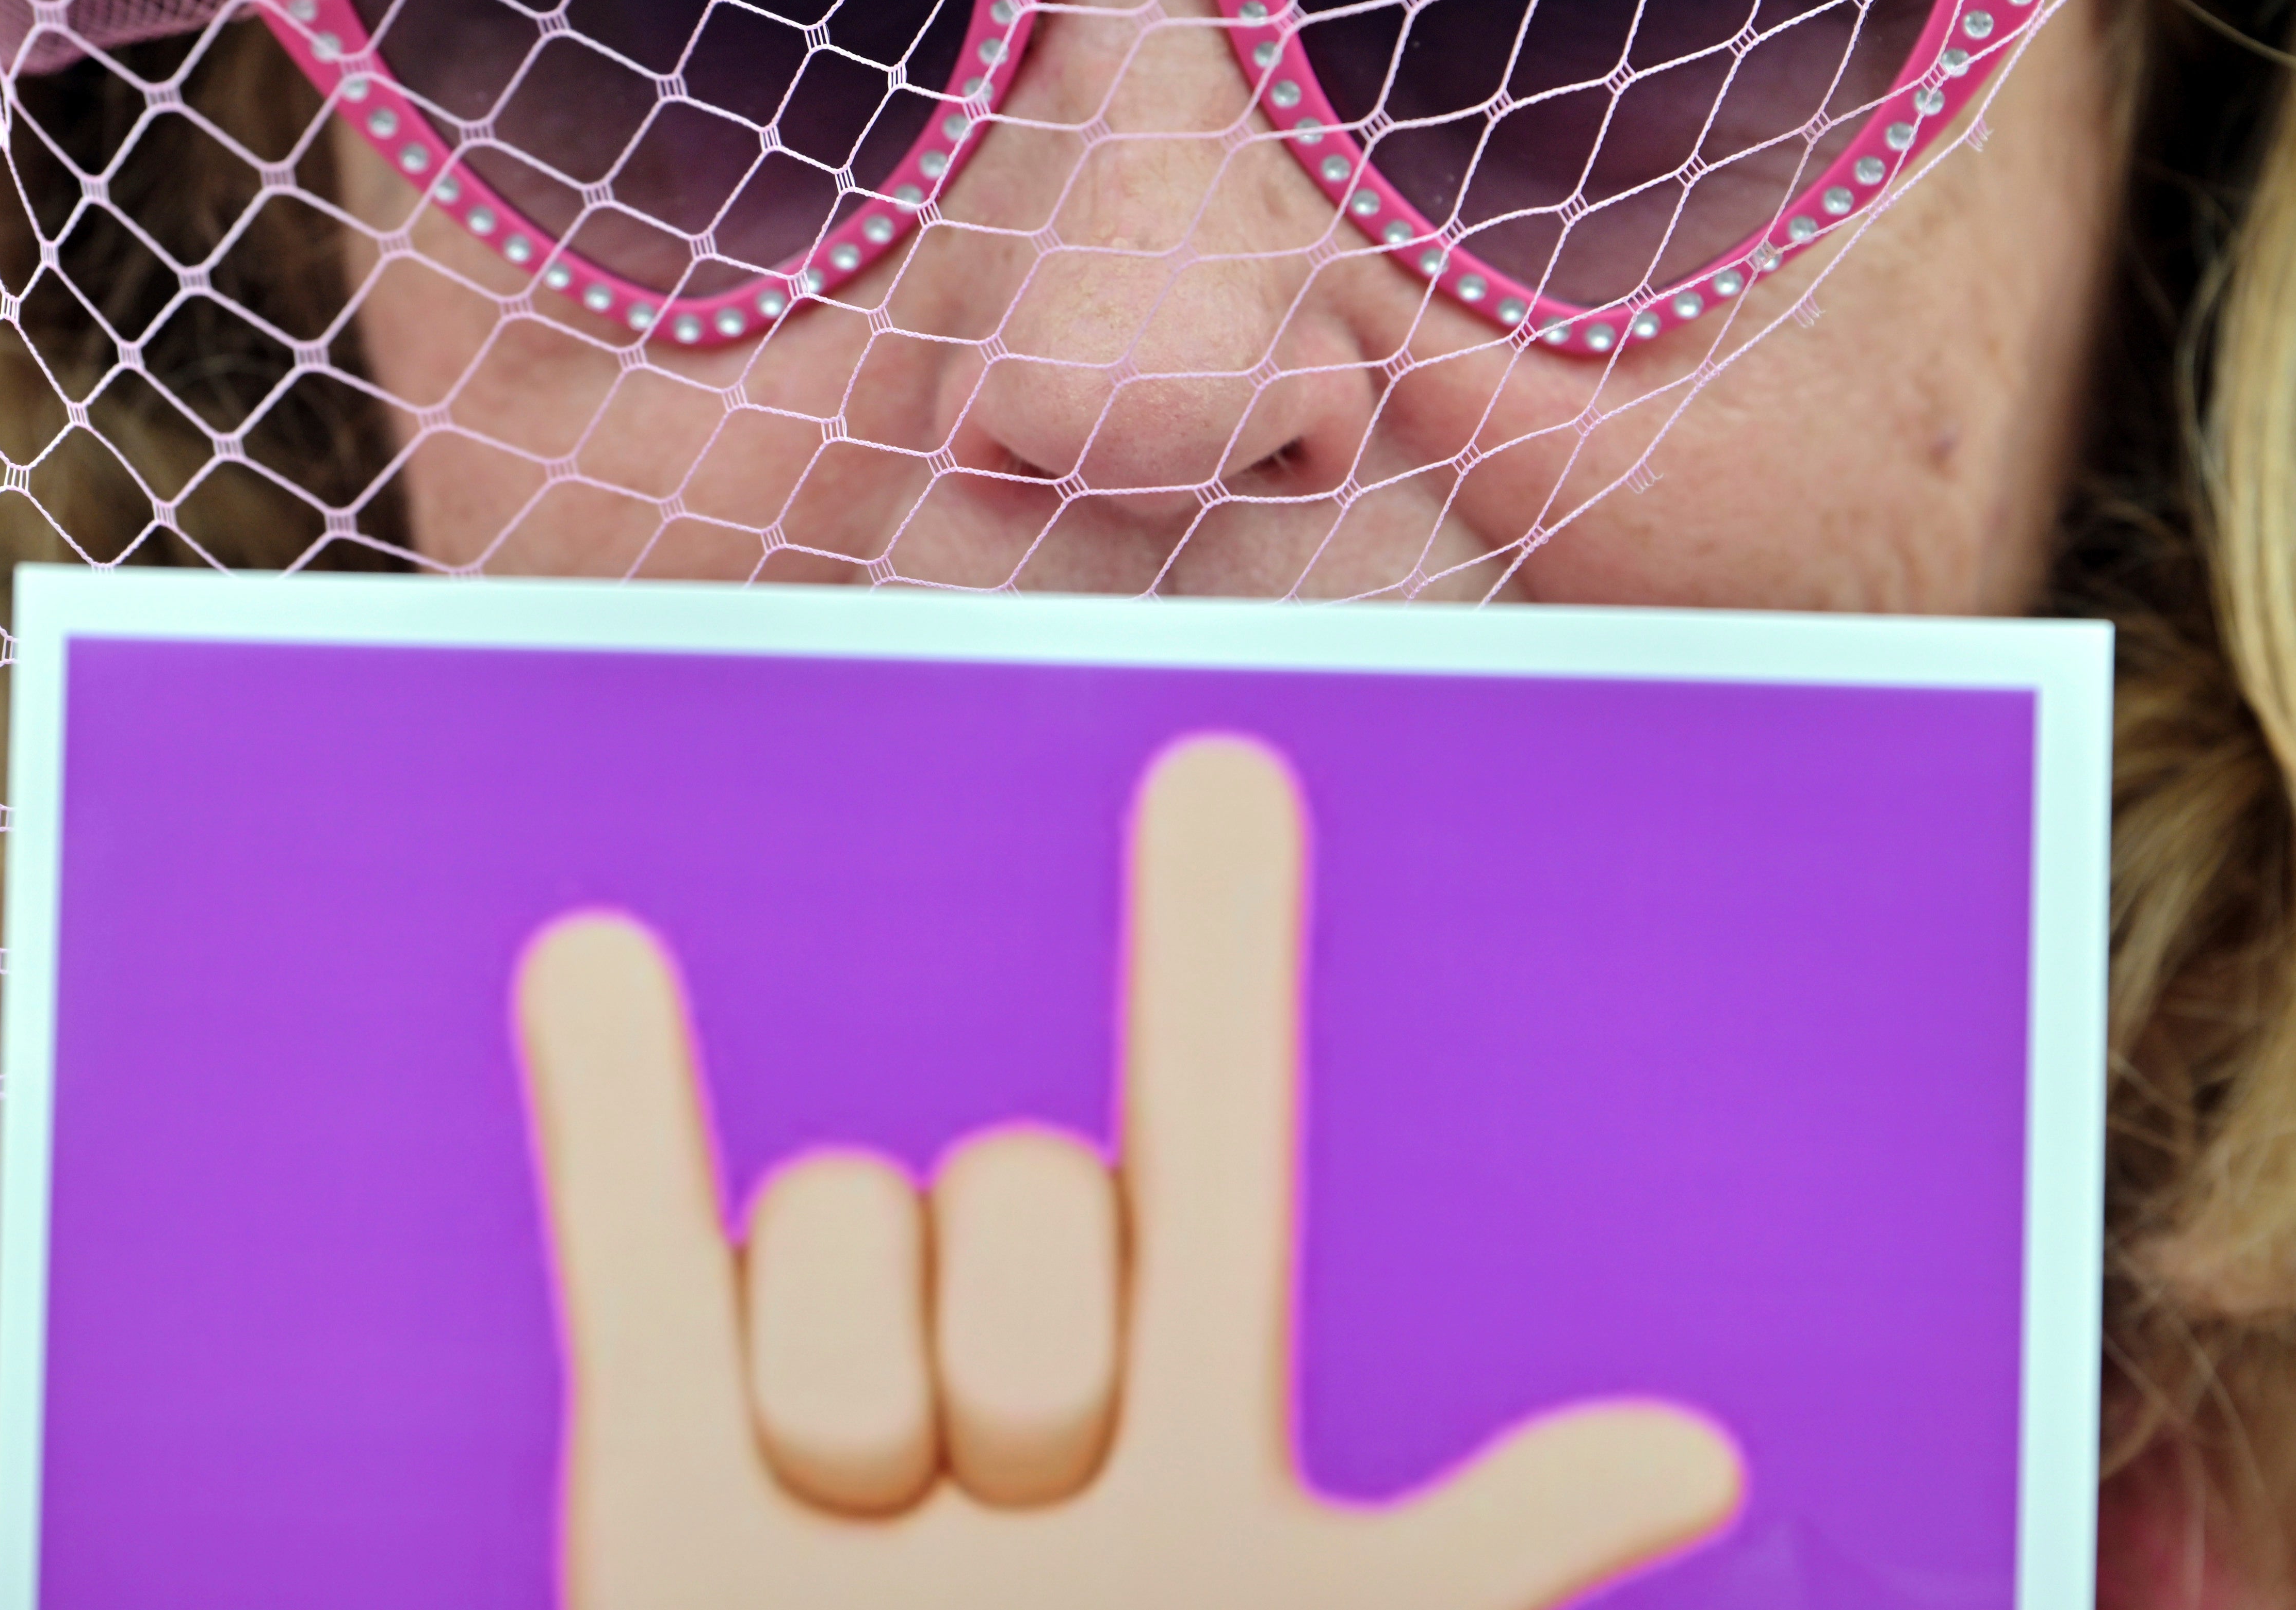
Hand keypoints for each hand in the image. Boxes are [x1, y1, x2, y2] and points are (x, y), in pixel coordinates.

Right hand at [514, 734, 1745, 1607]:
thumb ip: (1477, 1559)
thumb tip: (1701, 1457)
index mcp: (1189, 1416)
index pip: (1213, 1132)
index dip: (1211, 951)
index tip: (1225, 765)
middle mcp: (1017, 1369)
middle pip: (1019, 1187)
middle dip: (1028, 1344)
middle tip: (1040, 1513)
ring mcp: (834, 1395)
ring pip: (841, 1220)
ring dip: (853, 1397)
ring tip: (869, 1556)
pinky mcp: (658, 1449)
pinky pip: (634, 1227)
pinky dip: (607, 1097)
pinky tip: (594, 956)